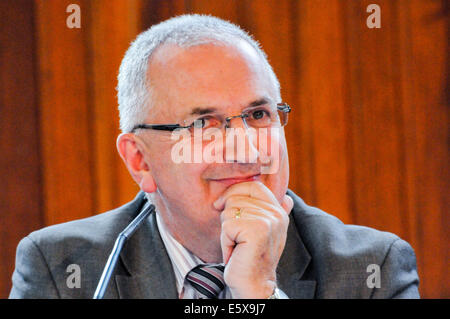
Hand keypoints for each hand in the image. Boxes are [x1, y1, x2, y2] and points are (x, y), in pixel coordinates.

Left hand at [213, 181, 293, 297]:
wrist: (255, 285)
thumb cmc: (252, 257)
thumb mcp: (263, 231)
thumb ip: (272, 213)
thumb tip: (288, 198)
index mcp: (278, 211)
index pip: (253, 185)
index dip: (234, 191)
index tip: (222, 205)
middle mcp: (276, 214)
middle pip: (236, 197)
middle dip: (228, 218)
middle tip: (238, 238)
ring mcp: (268, 221)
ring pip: (229, 211)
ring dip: (227, 231)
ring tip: (239, 246)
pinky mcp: (256, 231)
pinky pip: (227, 226)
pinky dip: (226, 241)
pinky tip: (236, 252)